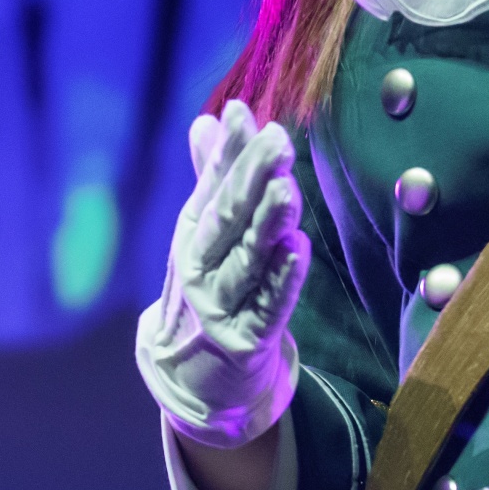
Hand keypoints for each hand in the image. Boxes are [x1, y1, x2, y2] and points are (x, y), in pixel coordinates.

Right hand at [138, 98, 308, 447]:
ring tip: (286, 189)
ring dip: (267, 224)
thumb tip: (209, 118)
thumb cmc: (206, 290)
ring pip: (247, 259)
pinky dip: (282, 279)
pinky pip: (267, 307)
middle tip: (277, 140)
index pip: (211, 186)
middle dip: (252, 177)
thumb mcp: (202, 235)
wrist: (191, 376)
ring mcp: (218, 305)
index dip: (229, 151)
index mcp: (192, 234)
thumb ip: (211, 177)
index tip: (246, 113)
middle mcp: (199, 267)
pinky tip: (297, 249)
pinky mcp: (244, 341)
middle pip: (228, 217)